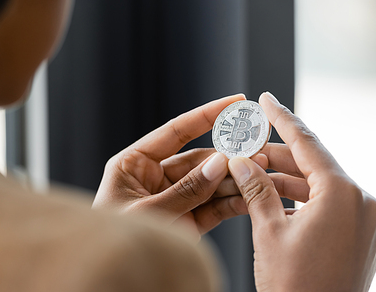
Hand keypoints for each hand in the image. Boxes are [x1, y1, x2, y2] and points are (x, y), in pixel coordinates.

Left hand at [92, 94, 248, 239]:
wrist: (114, 278)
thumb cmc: (116, 243)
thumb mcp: (147, 213)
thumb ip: (185, 190)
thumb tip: (219, 163)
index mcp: (135, 165)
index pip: (175, 131)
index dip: (206, 115)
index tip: (235, 102)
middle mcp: (156, 178)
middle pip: (199, 159)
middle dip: (229, 155)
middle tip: (257, 148)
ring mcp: (175, 199)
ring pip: (211, 182)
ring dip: (236, 178)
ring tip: (261, 173)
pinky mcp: (189, 220)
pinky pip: (214, 206)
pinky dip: (233, 202)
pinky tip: (251, 197)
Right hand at [228, 92, 375, 291]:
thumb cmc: (294, 286)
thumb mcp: (268, 231)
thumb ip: (255, 188)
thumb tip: (240, 159)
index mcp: (343, 194)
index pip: (306, 143)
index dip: (281, 118)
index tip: (266, 99)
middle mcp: (362, 202)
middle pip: (313, 164)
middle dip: (277, 154)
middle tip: (247, 145)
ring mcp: (365, 221)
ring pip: (319, 186)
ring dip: (286, 179)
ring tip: (252, 173)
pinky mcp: (360, 237)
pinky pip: (328, 206)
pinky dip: (301, 199)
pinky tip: (273, 198)